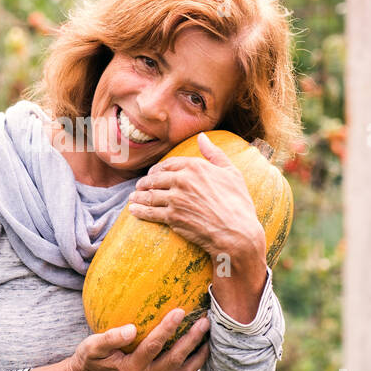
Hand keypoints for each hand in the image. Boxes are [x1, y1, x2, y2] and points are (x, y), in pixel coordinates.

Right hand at [69, 308, 210, 370]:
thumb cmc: (90, 358)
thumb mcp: (92, 347)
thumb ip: (110, 338)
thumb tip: (132, 328)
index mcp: (130, 369)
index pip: (153, 347)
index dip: (167, 329)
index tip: (179, 310)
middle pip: (175, 360)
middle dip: (192, 340)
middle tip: (204, 321)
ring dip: (199, 354)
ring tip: (209, 335)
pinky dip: (195, 363)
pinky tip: (201, 348)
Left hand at [125, 131, 264, 259]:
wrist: (237, 233)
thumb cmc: (238, 203)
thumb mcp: (232, 173)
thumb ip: (214, 153)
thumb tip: (202, 137)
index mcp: (195, 166)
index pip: (168, 164)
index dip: (157, 169)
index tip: (153, 174)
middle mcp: (183, 180)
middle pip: (155, 179)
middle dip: (145, 183)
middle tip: (139, 187)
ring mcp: (176, 199)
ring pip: (150, 195)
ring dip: (138, 197)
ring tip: (132, 199)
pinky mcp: (172, 217)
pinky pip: (150, 212)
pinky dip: (139, 211)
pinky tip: (133, 211)